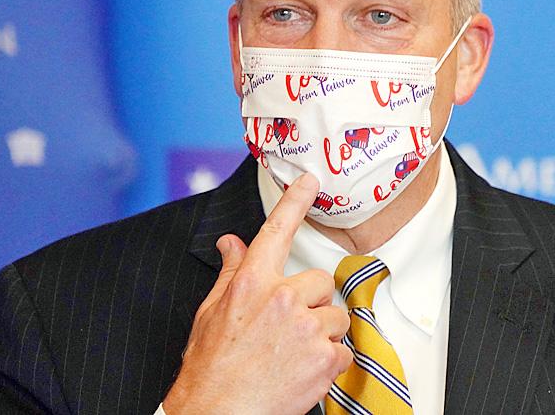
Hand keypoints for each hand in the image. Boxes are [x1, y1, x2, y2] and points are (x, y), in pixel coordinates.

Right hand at [162, 173, 351, 414]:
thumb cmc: (211, 369)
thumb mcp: (211, 314)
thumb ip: (231, 273)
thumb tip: (233, 243)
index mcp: (251, 284)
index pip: (276, 231)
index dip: (295, 202)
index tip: (310, 181)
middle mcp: (281, 299)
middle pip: (320, 282)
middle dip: (312, 304)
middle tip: (290, 328)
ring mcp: (306, 329)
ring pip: (336, 317)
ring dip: (323, 334)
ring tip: (294, 354)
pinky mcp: (324, 359)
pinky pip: (343, 350)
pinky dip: (330, 363)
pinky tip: (304, 372)